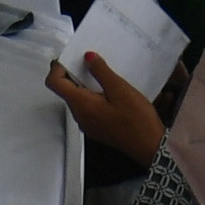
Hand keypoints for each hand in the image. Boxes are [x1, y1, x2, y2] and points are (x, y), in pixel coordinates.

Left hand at [44, 50, 166, 165]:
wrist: (149, 146)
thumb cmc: (136, 119)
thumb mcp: (119, 89)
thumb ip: (100, 71)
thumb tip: (87, 57)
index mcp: (81, 105)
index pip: (55, 83)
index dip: (58, 68)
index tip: (70, 57)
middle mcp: (79, 116)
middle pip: (65, 91)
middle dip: (72, 73)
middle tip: (89, 61)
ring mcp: (86, 124)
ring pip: (76, 99)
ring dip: (84, 84)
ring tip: (101, 74)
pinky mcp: (95, 128)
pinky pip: (86, 108)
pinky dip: (91, 95)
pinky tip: (108, 91)